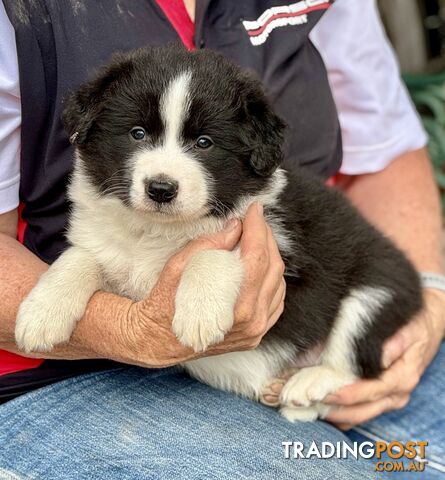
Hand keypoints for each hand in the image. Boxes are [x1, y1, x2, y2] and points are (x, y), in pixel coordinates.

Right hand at [118, 203, 285, 367]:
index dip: (258, 227)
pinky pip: (275, 301)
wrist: (159, 340)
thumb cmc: (164, 304)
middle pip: (273, 267)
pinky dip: (272, 279)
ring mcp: (256, 329)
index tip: (254, 209)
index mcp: (234, 305)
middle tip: (254, 220)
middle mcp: (250, 320)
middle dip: (266, 237)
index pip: (257, 257)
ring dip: (271, 256)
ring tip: (256, 239)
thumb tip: (235, 227)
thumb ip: (208, 245)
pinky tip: (261, 266)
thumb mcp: (178, 267)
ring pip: (279, 283)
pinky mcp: (256, 333)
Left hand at [324, 289, 444, 428]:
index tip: (325, 393)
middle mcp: (397, 393)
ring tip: (310, 405)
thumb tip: (375, 357)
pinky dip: (342, 413)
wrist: (428, 326)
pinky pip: (361, 412)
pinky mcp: (384, 398)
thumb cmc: (414, 326)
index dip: (347, 394)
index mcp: (402, 377)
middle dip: (335, 409)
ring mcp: (391, 399)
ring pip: (360, 415)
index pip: (371, 392)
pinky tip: (323, 406)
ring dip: (335, 414)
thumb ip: (391, 344)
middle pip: (363, 410)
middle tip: (308, 401)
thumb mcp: (406, 329)